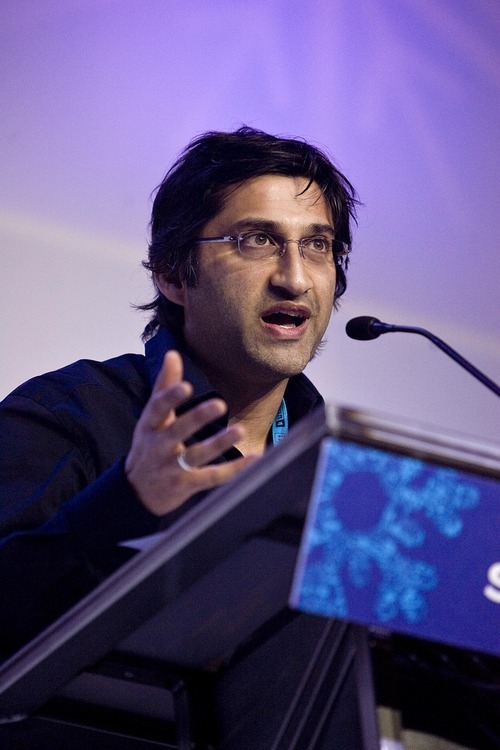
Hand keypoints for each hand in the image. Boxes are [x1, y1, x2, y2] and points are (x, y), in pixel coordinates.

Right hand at [125, 350, 256, 515]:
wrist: (137, 492)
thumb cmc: (149, 445)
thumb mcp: (152, 417)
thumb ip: (164, 385)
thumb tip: (173, 353)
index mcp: (150, 425)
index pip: (157, 409)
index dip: (170, 398)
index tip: (186, 386)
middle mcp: (159, 446)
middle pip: (177, 432)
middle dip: (197, 418)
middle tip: (219, 404)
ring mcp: (171, 468)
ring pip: (196, 455)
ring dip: (218, 444)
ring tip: (239, 430)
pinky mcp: (186, 485)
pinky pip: (212, 477)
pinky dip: (234, 470)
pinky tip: (253, 459)